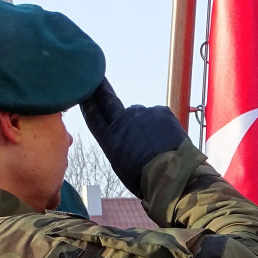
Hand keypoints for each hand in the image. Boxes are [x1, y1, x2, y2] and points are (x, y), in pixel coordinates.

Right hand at [81, 79, 188, 196]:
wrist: (173, 175)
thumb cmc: (146, 179)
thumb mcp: (122, 165)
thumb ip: (119, 144)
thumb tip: (124, 135)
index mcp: (110, 138)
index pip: (93, 115)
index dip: (88, 103)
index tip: (84, 91)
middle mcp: (122, 121)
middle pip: (109, 101)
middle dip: (102, 88)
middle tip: (98, 78)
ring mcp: (142, 113)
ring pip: (140, 114)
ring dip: (145, 124)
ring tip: (156, 143)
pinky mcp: (161, 111)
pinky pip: (159, 115)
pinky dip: (162, 125)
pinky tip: (168, 140)